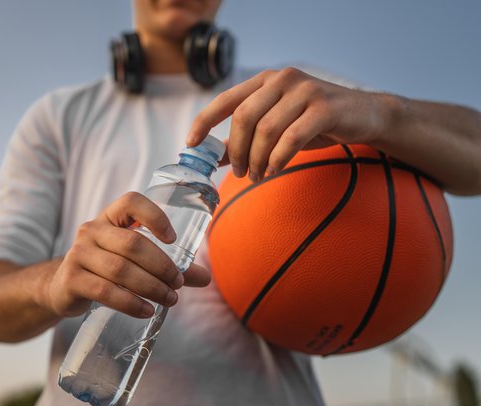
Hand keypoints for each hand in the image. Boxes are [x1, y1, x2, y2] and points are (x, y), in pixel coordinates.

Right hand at [46, 192, 210, 318]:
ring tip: (169, 299)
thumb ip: (168, 266)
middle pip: (132, 243)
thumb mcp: (133, 260)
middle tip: (178, 284)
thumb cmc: (105, 268)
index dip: (155, 216)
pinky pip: (105, 291)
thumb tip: (205, 277)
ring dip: (150, 286)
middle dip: (161, 265)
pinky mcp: (71, 279)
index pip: (131, 202)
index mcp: (110, 218)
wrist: (62, 287)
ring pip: (120, 269)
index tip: (173, 239)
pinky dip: (130, 302)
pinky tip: (146, 311)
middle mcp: (92, 230)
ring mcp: (78, 254)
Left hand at [186, 67, 387, 180]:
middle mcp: (282, 80)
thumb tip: (212, 157)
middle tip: (238, 172)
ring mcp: (304, 90)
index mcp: (265, 81)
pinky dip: (278, 159)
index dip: (204, 122)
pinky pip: (291, 138)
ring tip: (257, 175)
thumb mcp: (276, 128)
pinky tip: (274, 170)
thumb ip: (245, 138)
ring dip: (256, 159)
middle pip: (243, 118)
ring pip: (266, 130)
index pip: (226, 100)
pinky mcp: (324, 107)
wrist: (365, 115)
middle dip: (235, 150)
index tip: (190, 143)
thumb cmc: (314, 123)